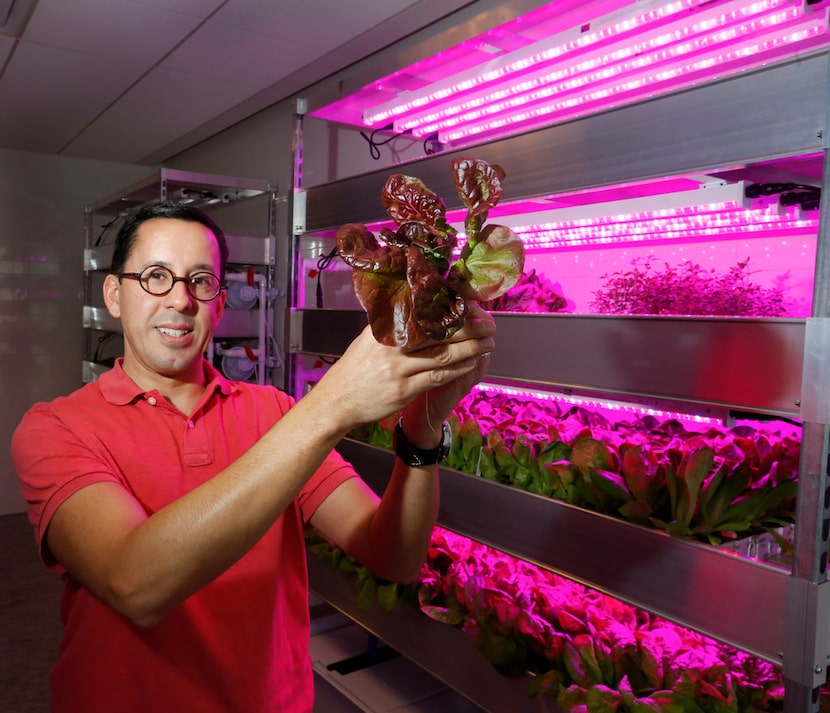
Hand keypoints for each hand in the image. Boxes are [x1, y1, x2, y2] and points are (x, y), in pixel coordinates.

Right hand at [314, 302, 494, 439]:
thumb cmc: (355, 369)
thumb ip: (391, 324)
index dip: (452, 306)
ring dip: (470, 348)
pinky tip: (471, 363)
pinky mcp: (404, 390)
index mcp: (385, 328)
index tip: (471, 302)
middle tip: (488, 322)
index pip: (425, 311)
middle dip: (469, 326)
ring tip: (488, 342)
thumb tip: (417, 306)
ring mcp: (398, 368)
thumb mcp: (368, 339)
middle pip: (439, 331)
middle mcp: (392, 345)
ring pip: (444, 354)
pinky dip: (458, 369)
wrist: (337, 401)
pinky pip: (438, 377)